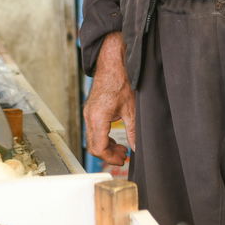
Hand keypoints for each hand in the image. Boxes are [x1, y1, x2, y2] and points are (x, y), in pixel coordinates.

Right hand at [83, 32, 135, 166]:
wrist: (111, 64)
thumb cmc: (120, 82)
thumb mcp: (131, 108)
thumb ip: (133, 131)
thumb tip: (136, 147)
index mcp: (98, 118)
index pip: (99, 148)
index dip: (111, 158)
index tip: (123, 160)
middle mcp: (89, 117)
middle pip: (93, 146)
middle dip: (108, 155)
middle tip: (124, 156)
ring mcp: (88, 114)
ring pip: (92, 140)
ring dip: (106, 147)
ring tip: (122, 148)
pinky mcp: (90, 111)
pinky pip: (93, 131)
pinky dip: (103, 138)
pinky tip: (115, 138)